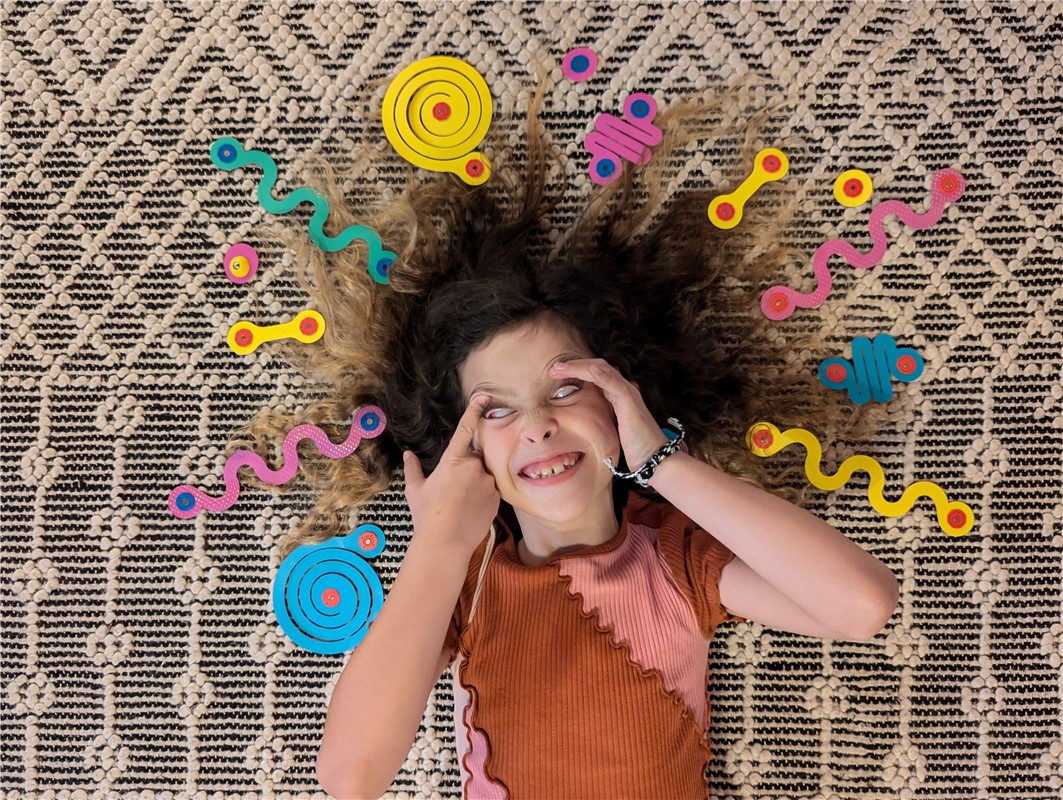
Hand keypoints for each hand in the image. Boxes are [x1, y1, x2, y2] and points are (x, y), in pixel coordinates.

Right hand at [402, 394, 500, 554]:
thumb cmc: (427, 515)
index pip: (466, 429)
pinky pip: (492, 490)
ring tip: (462, 504)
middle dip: (468, 468)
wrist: (446, 543)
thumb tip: (407, 455)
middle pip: (475, 458)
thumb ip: (413, 469)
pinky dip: (483, 496)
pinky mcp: (498, 497)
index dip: (475, 410)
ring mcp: (489, 482)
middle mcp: (474, 467)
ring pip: (485, 475)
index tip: (484, 397)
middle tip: (455, 490)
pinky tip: (471, 510)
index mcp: (453, 460)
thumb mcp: (415, 490)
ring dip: (477, 483)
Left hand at [549, 358, 668, 471]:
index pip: (595, 374)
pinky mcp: (631, 403)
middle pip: (596, 368)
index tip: (555, 375)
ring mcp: (628, 394)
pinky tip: (589, 370)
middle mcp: (623, 390)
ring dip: (579, 367)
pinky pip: (615, 384)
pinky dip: (602, 375)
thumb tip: (584, 419)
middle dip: (574, 366)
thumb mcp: (611, 429)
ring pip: (602, 371)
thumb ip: (601, 418)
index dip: (575, 371)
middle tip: (553, 369)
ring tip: (559, 368)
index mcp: (617, 395)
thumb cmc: (634, 447)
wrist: (653, 458)